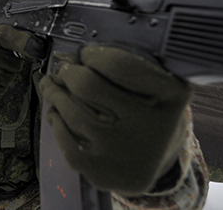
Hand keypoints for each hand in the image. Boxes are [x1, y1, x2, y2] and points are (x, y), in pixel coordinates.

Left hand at [39, 46, 190, 194]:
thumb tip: (75, 55)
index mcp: (168, 94)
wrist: (151, 167)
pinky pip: (62, 133)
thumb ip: (130, 65)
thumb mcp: (159, 88)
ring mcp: (120, 148)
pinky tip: (58, 113)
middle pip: (86, 84)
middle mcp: (146, 123)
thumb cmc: (149, 117)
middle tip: (65, 70)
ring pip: (69, 107)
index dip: (93, 55)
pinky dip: (55, 118)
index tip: (87, 54)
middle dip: (68, 72)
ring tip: (53, 85)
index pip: (118, 63)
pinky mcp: (98, 168)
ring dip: (55, 91)